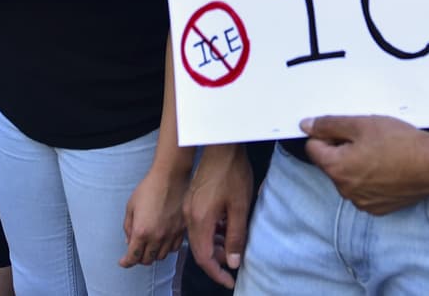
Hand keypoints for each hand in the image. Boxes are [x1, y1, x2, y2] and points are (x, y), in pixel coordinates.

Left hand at [120, 161, 188, 267]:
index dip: (126, 262)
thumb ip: (128, 226)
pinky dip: (166, 249)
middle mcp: (157, 237)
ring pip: (161, 256)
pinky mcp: (181, 230)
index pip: (133, 257)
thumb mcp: (131, 206)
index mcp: (142, 231)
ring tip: (149, 246)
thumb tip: (129, 241)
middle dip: (139, 259)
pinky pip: (173, 248)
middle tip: (135, 252)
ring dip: (153, 254)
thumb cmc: (148, 188)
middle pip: (147, 260)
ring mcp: (171, 235)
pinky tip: (162, 241)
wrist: (170, 178)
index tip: (123, 262)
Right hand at [183, 143, 252, 288]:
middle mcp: (189, 216)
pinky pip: (199, 225)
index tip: (229, 281)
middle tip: (235, 263)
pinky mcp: (193, 200)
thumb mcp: (239, 208)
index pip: (204, 258)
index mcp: (199, 220)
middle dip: (217, 261)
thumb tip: (233, 262)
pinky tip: (226, 230)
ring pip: (199, 237)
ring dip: (215, 246)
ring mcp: (189, 207)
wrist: (221, 146)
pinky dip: (212, 233)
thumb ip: (236, 237)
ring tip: (234, 247)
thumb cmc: (232, 173)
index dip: (217, 273)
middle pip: (199, 249)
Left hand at [302, 114, 428, 215]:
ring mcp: (362, 202)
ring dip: (356, 165)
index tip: (346, 130)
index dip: (327, 135)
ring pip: (348, 177)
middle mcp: (345, 191)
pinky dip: (370, 179)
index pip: (313, 148)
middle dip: (342, 150)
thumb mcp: (360, 124)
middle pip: (331, 164)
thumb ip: (329, 125)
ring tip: (380, 153)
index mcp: (337, 169)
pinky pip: (364, 190)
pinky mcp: (378, 208)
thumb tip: (306, 126)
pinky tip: (387, 168)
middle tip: (366, 139)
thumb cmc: (400, 142)